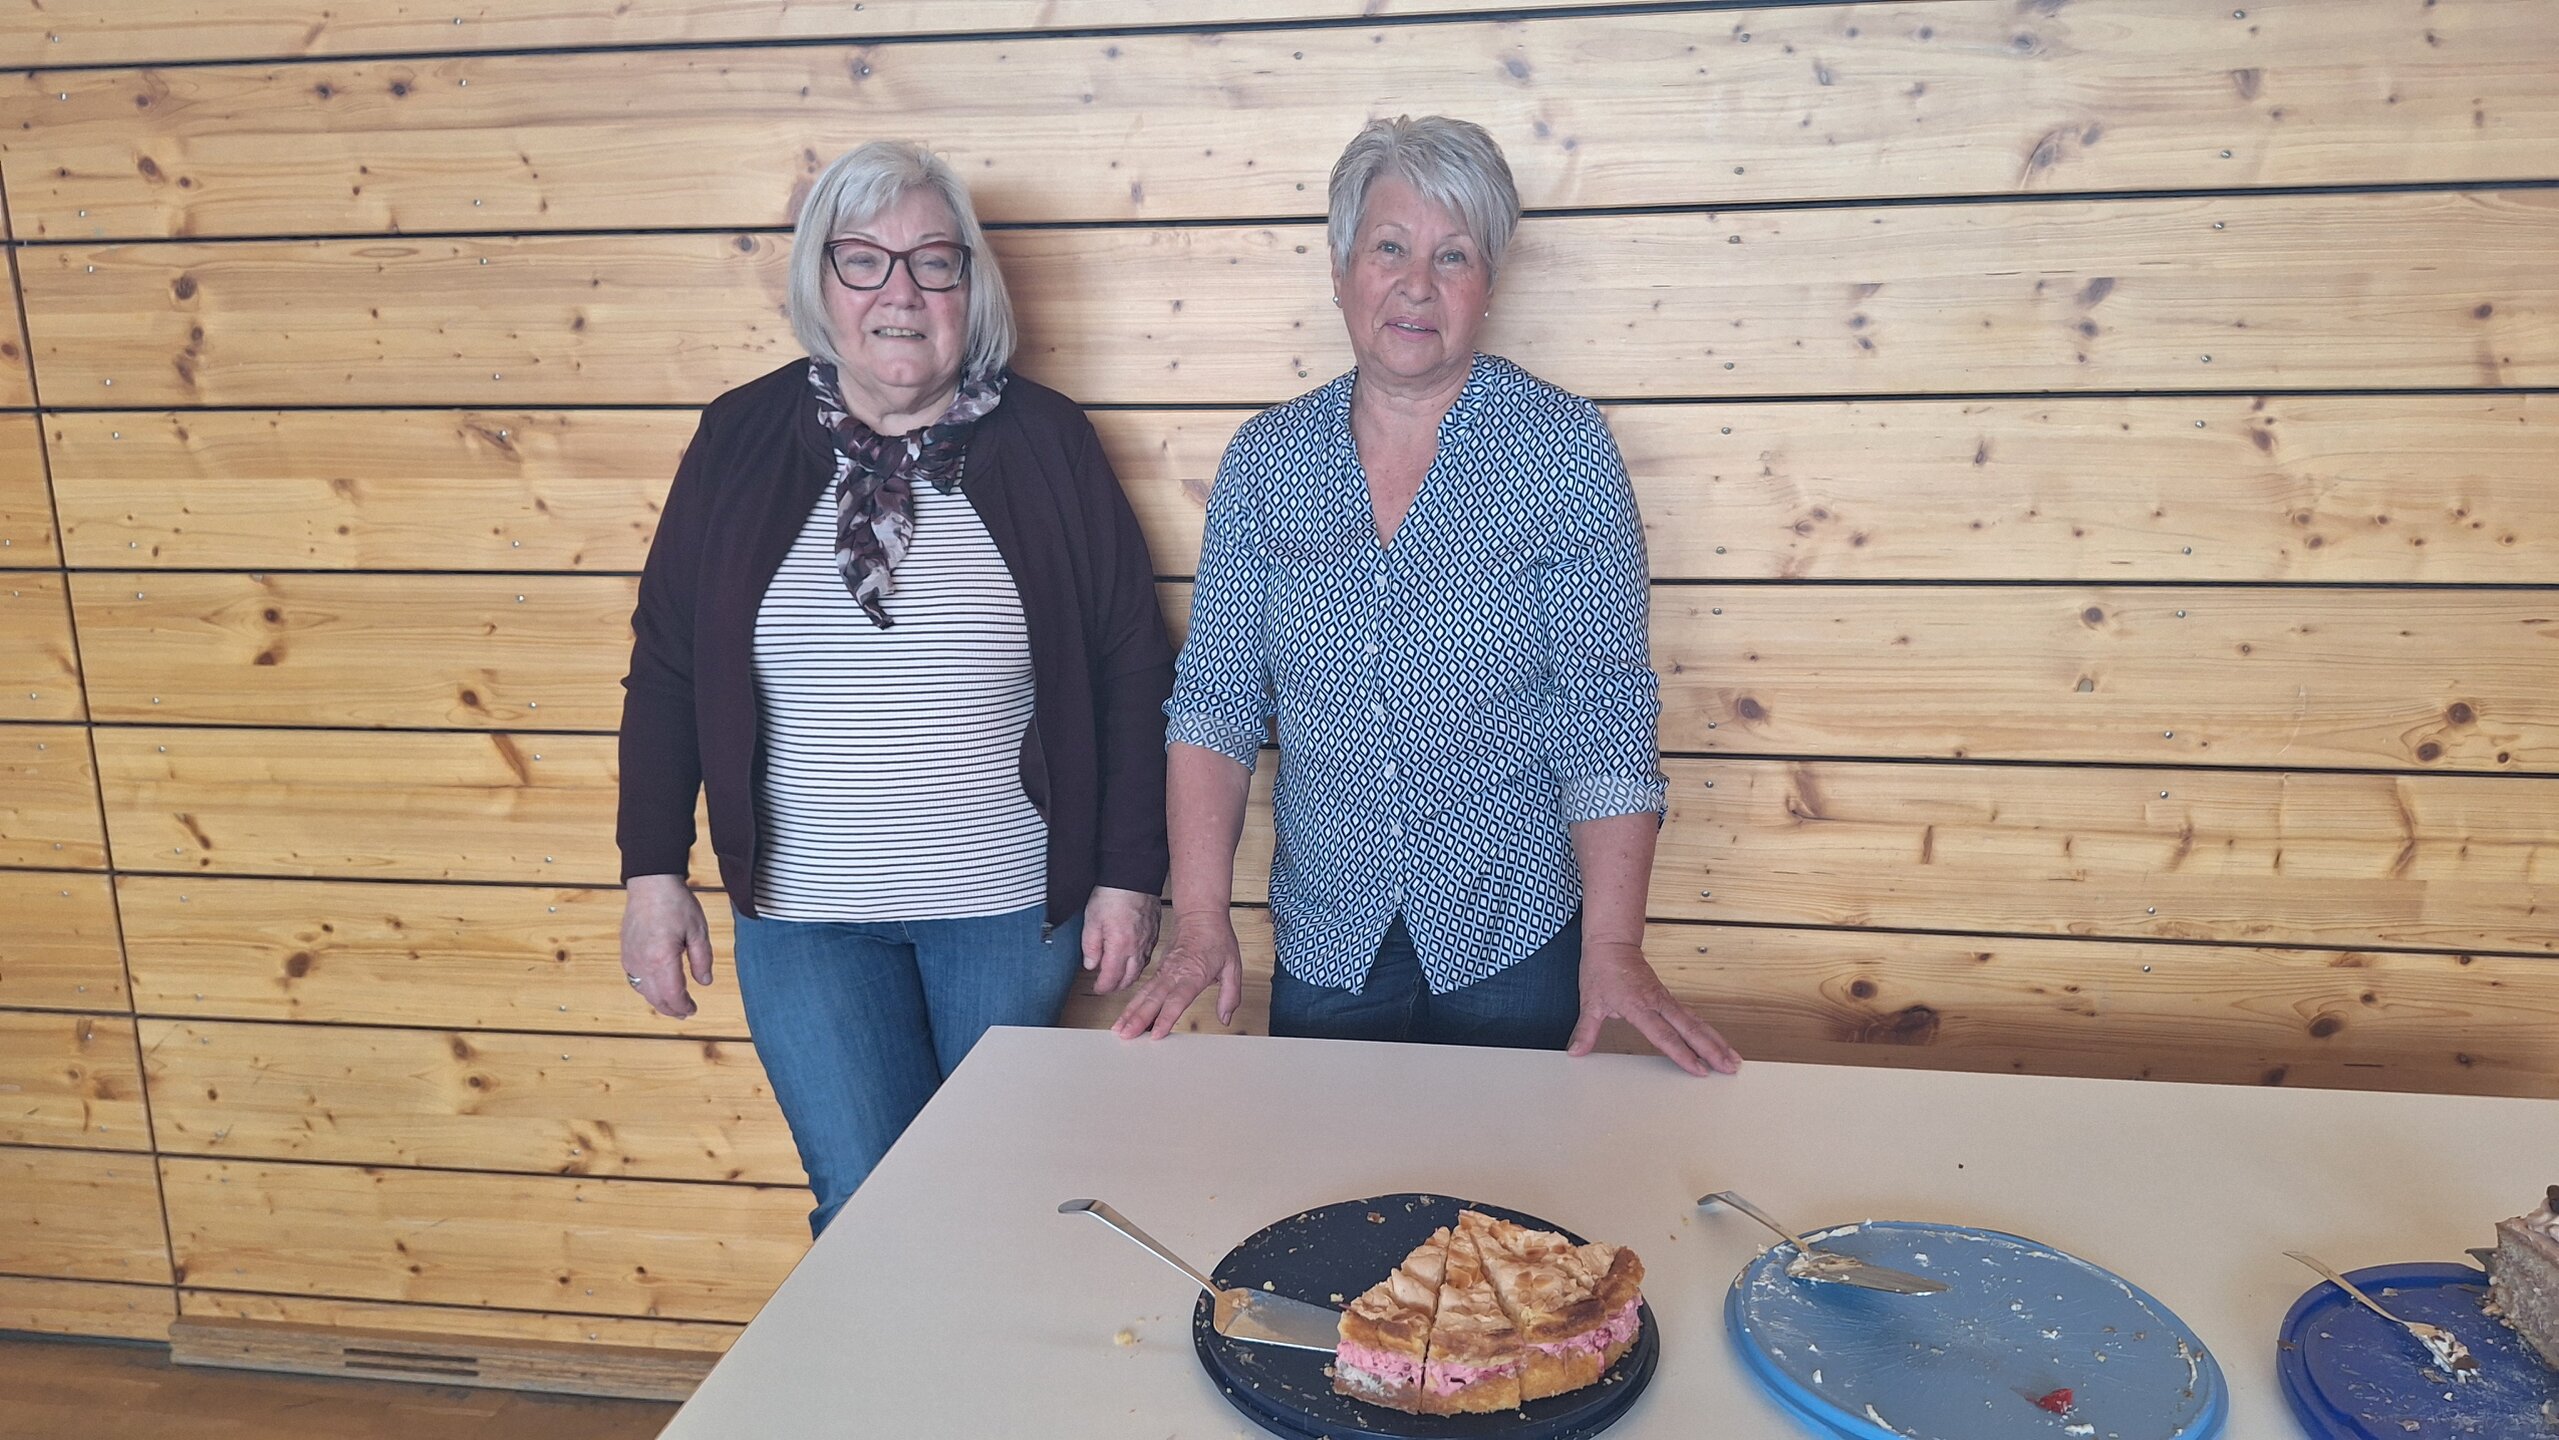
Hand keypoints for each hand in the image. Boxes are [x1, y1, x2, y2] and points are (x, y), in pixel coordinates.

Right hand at [620, 874, 712, 1019]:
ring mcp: (631, 958)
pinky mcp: (625, 952)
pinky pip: (634, 979)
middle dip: (672, 1009)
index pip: (673, 995)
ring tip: (673, 1004)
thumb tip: (705, 982)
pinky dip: (646, 988)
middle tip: (685, 1012)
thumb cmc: (675, 903)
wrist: (650, 883)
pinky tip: (657, 986)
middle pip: (656, 998)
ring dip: (658, 1001)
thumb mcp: (698, 931)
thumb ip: (702, 960)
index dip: (684, 1006)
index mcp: (662, 959)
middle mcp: (642, 963)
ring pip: (643, 991)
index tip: (693, 1009)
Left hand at [1081, 886, 1160, 994]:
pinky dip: (1139, 963)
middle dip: (1116, 986)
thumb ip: (1090, 947)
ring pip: (1141, 969)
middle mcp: (1137, 947)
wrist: (1133, 876)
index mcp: (1120, 947)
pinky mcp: (1154, 932)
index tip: (1097, 988)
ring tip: (1119, 975)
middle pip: (1129, 978)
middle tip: (1107, 985)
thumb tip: (1091, 964)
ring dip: (1129, 976)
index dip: (1102, 987)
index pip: (1112, 979)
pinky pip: (1148, 955)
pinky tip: (1133, 958)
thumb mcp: (1091, 921)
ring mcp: (1148, 940)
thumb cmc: (1112, 894)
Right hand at [1111, 910, 1242, 1038]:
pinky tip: (1127, 1015)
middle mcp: (1175, 973)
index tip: (1156, 1034)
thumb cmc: (1216, 937)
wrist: (1200, 914)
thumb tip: (1226, 1017)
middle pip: (1153, 999)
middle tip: (1125, 1036)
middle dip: (1137, 1019)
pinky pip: (1144, 989)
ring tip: (1119, 1029)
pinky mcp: (1159, 969)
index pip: (1177, 1000)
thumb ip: (1230, 995)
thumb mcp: (1233, 966)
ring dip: (1130, 1012)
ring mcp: (1164, 971)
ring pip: (1144, 994)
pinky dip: (1134, 1003)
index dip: (1166, 1018)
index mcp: (1194, 973)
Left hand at [1567, 938, 1740, 1076]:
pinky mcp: (1669, 998)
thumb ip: (1585, 1030)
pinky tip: (1717, 1043)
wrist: (1612, 943)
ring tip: (1733, 1060)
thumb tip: (1576, 1052)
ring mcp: (1666, 1000)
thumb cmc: (1601, 969)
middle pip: (1691, 1029)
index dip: (1682, 1053)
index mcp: (1639, 1006)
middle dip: (1712, 1050)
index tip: (1699, 1069)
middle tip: (1730, 1068)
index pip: (1664, 1035)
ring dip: (1716, 1041)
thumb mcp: (1589, 1001)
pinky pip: (1692, 1017)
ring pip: (1697, 1023)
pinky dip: (1707, 1031)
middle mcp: (1658, 1002)